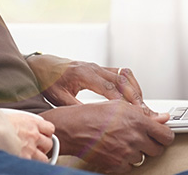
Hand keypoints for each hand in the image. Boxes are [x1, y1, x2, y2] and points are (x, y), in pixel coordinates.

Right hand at [0, 109, 55, 162]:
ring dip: (39, 157)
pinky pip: (33, 164)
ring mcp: (30, 148)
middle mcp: (34, 135)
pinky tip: (24, 160)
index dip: (46, 133)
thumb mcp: (13, 115)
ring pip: (44, 157)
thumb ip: (22, 121)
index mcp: (32, 122)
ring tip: (31, 156)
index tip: (42, 135)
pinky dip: (30, 163)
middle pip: (49, 143)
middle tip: (36, 147)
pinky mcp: (24, 159)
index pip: (50, 128)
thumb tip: (21, 123)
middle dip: (43, 146)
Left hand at [27, 54, 148, 108]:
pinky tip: (134, 98)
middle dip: (136, 96)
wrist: (42, 66)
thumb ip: (76, 108)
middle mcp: (94, 68)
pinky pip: (120, 74)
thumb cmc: (48, 81)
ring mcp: (98, 67)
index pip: (110, 88)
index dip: (124, 101)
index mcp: (83, 74)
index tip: (134, 113)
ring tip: (143, 106)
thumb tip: (93, 122)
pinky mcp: (99, 69)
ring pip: (125, 74)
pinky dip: (130, 85)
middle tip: (146, 112)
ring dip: (136, 89)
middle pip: (122, 79)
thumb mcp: (59, 98)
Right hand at [40, 100, 173, 172]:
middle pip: (157, 149)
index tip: (162, 135)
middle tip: (140, 138)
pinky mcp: (116, 165)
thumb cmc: (93, 114)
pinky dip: (125, 161)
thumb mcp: (121, 106)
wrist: (73, 129)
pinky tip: (116, 150)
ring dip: (136, 152)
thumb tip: (163, 118)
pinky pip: (129, 167)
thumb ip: (145, 114)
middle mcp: (135, 138)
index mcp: (138, 121)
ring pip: (142, 158)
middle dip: (151, 144)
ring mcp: (126, 154)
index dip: (165, 135)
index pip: (166, 135)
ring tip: (122, 142)